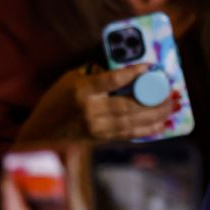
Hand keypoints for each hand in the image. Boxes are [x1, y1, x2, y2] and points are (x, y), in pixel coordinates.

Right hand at [24, 63, 177, 141]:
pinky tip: (161, 124)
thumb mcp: (68, 81)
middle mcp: (90, 112)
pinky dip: (147, 130)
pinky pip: (128, 135)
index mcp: (81, 92)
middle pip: (128, 105)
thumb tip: (121, 69)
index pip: (111, 80)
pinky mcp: (100, 142)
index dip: (133, 73)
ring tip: (171, 106)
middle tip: (170, 91)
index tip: (149, 66)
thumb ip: (93, 75)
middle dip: (153, 98)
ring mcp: (95, 130)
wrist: (38, 138)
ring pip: (131, 122)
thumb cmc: (54, 105)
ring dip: (155, 115)